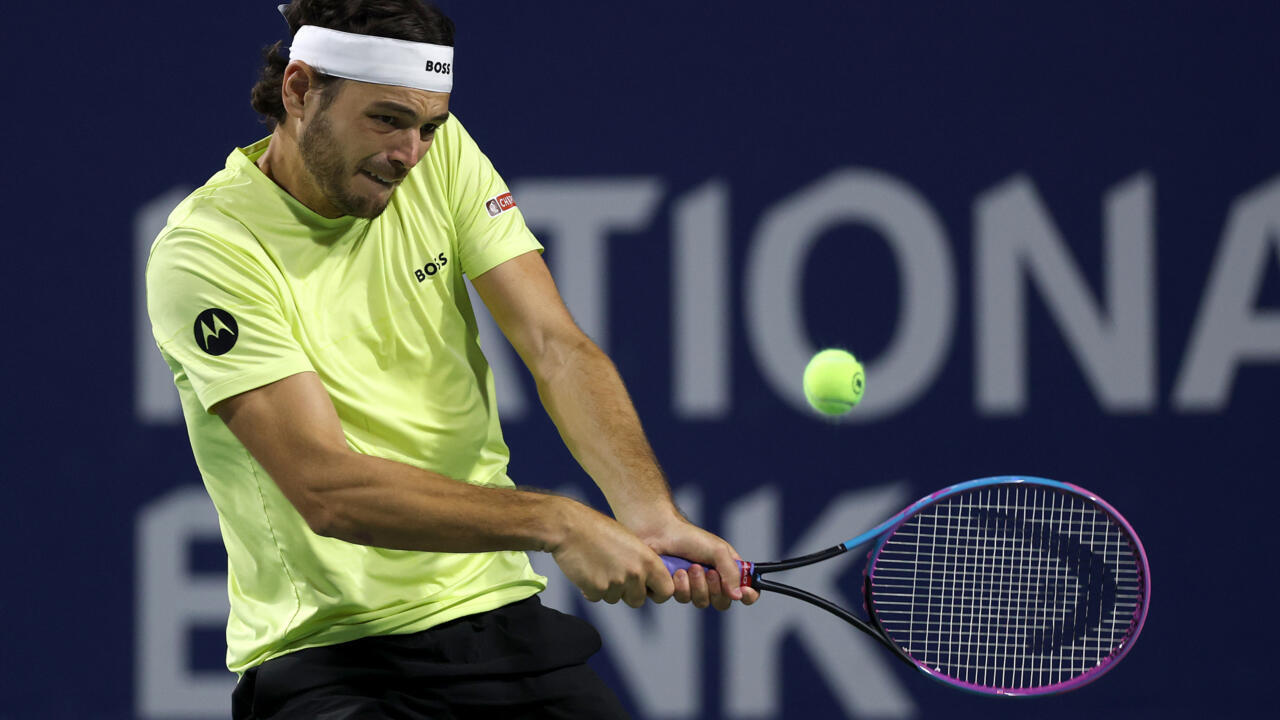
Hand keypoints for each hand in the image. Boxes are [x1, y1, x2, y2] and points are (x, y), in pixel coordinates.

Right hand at [548, 499, 675, 606]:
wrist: (570, 527)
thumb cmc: (598, 529)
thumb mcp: (630, 542)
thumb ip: (641, 562)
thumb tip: (646, 580)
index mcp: (648, 560)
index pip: (666, 590)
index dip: (657, 592)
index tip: (648, 589)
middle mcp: (635, 574)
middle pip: (638, 600)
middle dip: (627, 593)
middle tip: (615, 576)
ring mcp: (616, 583)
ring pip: (615, 599)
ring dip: (608, 589)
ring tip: (598, 565)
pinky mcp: (597, 589)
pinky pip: (597, 597)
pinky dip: (591, 589)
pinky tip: (587, 570)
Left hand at [626, 511, 760, 610]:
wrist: (658, 533)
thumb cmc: (689, 537)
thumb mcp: (717, 550)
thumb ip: (731, 572)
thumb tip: (738, 596)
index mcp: (726, 569)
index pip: (745, 590)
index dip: (748, 596)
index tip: (746, 593)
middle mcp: (711, 581)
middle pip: (722, 602)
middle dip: (715, 589)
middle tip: (708, 572)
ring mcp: (692, 587)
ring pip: (701, 602)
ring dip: (697, 585)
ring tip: (688, 567)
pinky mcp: (674, 590)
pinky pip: (682, 600)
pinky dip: (680, 586)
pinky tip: (675, 572)